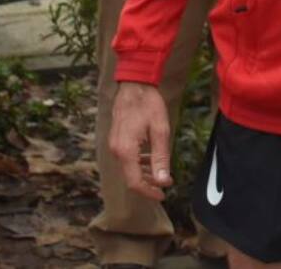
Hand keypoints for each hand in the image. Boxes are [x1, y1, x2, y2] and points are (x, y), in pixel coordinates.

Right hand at [109, 82, 171, 201]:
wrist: (134, 85)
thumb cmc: (149, 105)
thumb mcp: (160, 131)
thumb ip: (161, 157)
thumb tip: (163, 181)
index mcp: (125, 151)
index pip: (134, 182)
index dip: (149, 192)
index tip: (163, 195)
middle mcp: (116, 151)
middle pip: (130, 177)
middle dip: (149, 184)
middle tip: (166, 185)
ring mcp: (114, 145)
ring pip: (129, 168)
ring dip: (145, 173)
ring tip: (162, 174)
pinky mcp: (116, 140)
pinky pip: (127, 158)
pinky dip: (139, 163)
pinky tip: (152, 160)